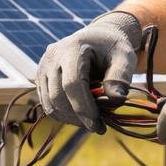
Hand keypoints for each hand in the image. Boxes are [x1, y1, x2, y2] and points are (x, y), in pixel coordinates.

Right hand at [35, 12, 142, 131]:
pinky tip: (81, 115)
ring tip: (92, 121)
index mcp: (73, 48)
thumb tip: (116, 100)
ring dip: (71, 119)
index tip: (99, 125)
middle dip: (78, 117)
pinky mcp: (40, 78)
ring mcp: (43, 67)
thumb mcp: (125, 57)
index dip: (84, 108)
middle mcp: (52, 56)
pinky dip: (64, 115)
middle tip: (99, 127)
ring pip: (50, 104)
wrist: (98, 38)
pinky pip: (47, 104)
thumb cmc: (112, 49)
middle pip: (58, 97)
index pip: (72, 84)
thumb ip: (121, 77)